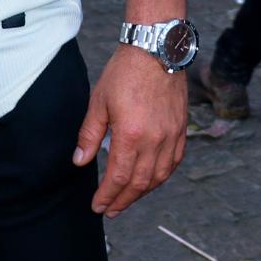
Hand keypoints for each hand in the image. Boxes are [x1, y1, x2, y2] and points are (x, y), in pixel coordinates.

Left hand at [73, 44, 187, 217]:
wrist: (157, 49)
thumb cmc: (125, 72)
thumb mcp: (98, 102)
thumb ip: (89, 136)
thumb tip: (80, 162)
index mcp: (131, 135)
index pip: (118, 178)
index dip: (107, 196)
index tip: (97, 206)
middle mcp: (155, 140)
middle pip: (139, 183)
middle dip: (123, 201)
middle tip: (110, 210)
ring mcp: (171, 136)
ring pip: (158, 176)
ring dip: (142, 193)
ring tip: (127, 199)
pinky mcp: (181, 129)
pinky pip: (174, 162)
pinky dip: (162, 176)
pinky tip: (152, 180)